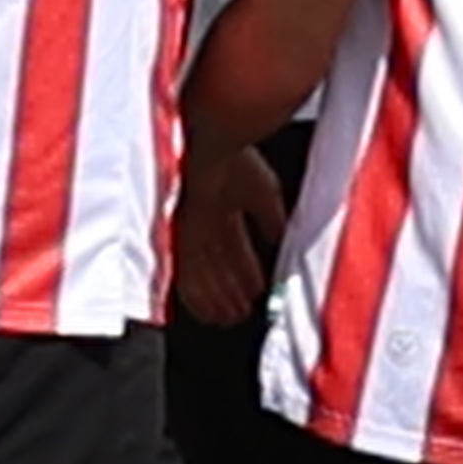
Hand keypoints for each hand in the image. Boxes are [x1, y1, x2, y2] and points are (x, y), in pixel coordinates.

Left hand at [173, 143, 285, 328]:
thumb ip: (272, 223)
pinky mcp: (179, 231)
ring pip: (203, 270)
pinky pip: (186, 269)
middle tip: (239, 315)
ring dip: (216, 297)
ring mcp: (190, 225)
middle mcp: (206, 216)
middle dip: (230, 290)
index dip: (246, 270)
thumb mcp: (266, 194)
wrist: (213, 145)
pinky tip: (208, 309)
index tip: (256, 292)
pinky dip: (199, 293)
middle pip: (217, 262)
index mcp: (226, 200)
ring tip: (228, 319)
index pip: (235, 245)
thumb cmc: (239, 158)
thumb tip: (283, 246)